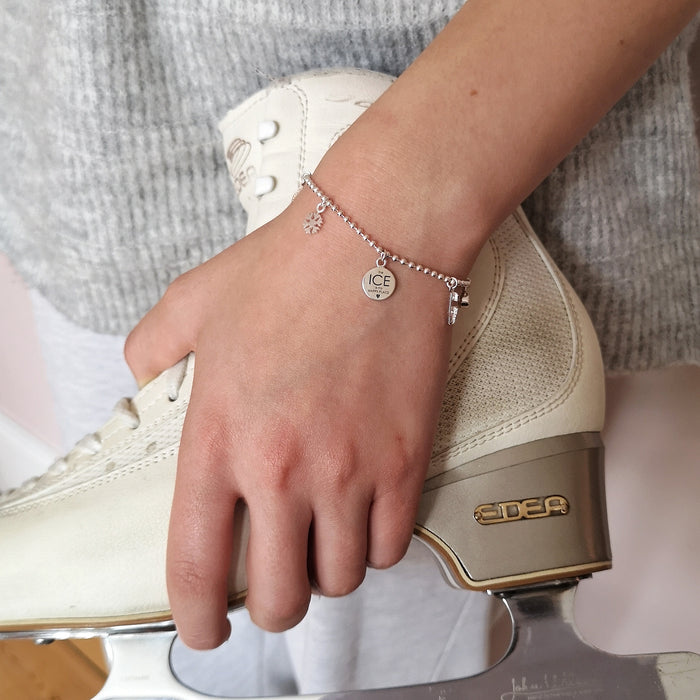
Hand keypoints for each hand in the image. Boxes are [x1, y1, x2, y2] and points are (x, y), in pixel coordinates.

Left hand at [124, 187, 452, 647]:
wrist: (377, 241)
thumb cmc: (290, 269)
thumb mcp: (194, 301)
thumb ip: (152, 346)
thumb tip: (144, 376)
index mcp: (219, 439)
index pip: (198, 564)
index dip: (199, 616)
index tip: (207, 629)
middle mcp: (281, 470)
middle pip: (281, 595)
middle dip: (275, 606)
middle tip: (278, 585)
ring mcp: (348, 472)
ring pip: (340, 578)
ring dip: (329, 570)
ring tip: (325, 539)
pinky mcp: (403, 461)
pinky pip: (392, 544)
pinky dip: (376, 546)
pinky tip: (367, 519)